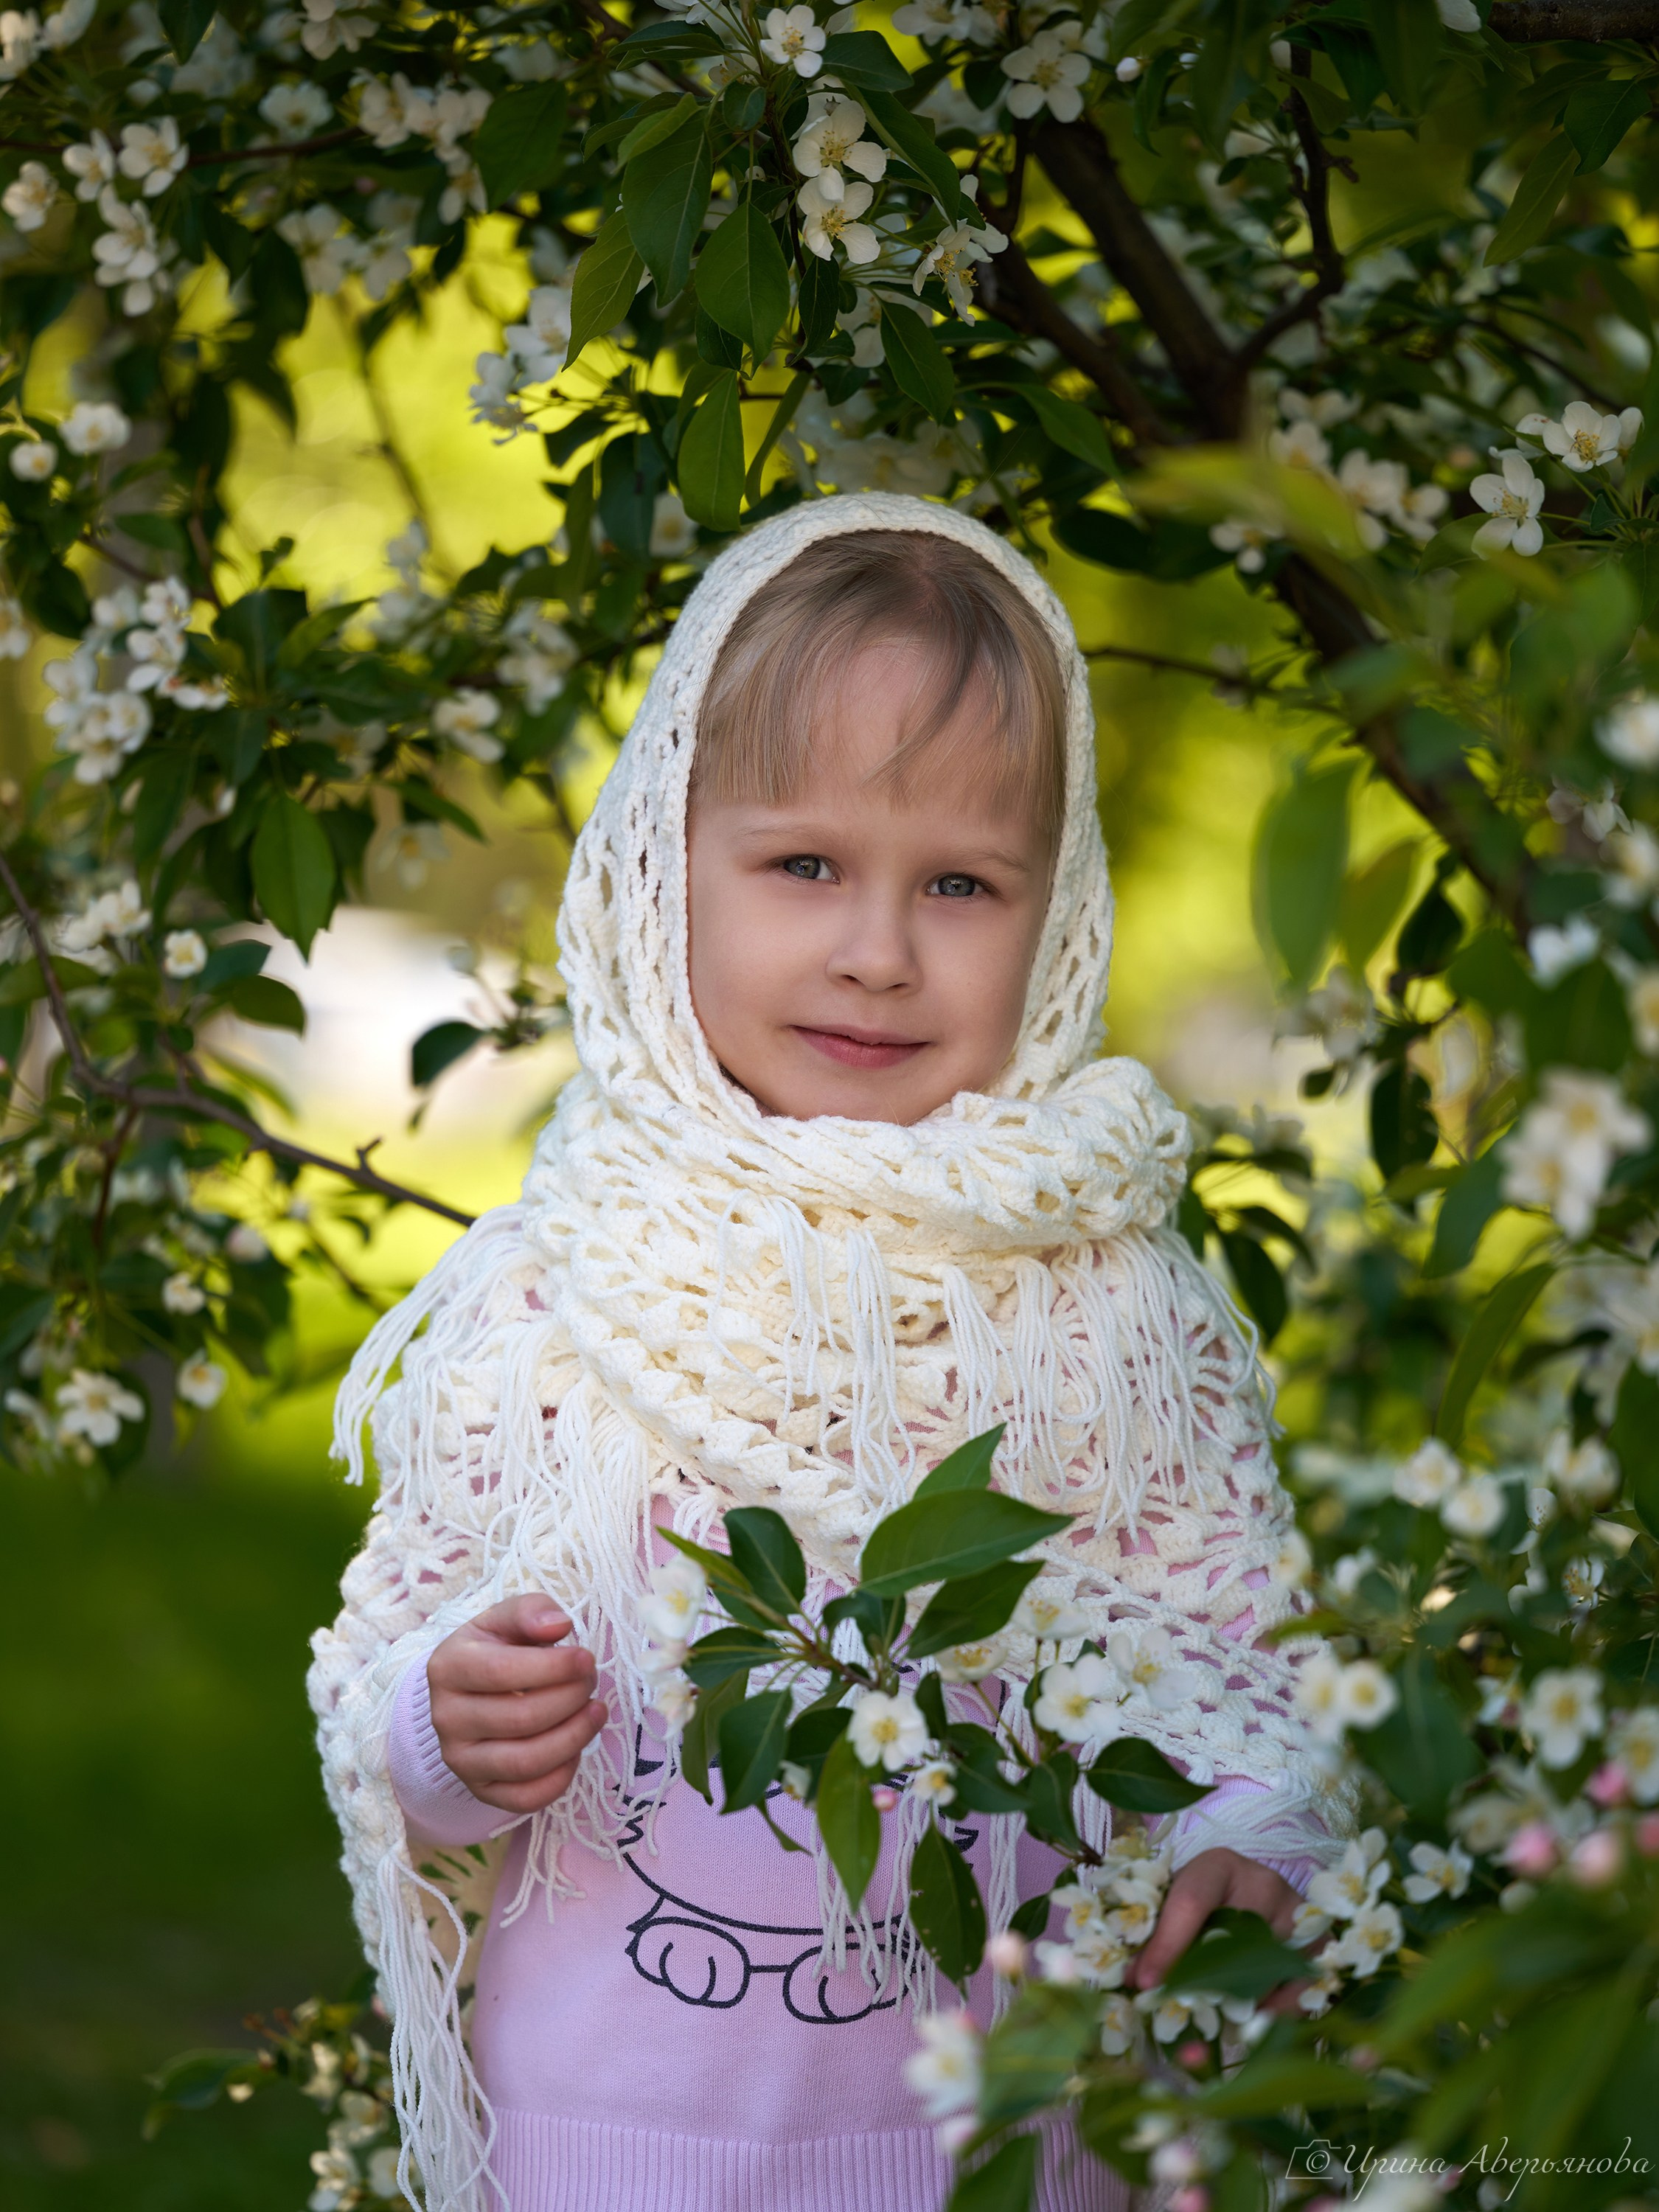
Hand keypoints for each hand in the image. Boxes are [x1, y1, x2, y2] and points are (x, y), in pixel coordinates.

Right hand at [427, 1595, 606, 1814]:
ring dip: (574, 1737)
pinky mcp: (480, 1789)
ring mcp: (460, 1759)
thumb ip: (531, 1611)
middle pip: (520, 1718)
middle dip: (570, 1699)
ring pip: (524, 1762)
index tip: (586, 1658)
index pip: (502, 1672)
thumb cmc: (495, 1649)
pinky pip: (524, 1799)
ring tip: (595, 1712)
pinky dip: (560, 1777)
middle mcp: (445, 1717)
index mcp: (448, 1667)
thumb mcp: (506, 1619)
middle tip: (591, 1682)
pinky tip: (576, 1748)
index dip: (553, 1667)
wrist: (468, 1693)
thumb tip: (558, 1626)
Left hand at [1130, 1847, 1309, 2011]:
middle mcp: (1261, 1882)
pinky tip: (1250, 2018)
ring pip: (1264, 1968)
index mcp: (1218, 1865)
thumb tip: (1136, 1981)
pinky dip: (1273, 2011)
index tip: (1144, 1983)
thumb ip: (1153, 1937)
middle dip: (1200, 1982)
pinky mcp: (1317, 1943)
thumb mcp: (1174, 1907)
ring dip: (1236, 2001)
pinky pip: (1299, 1988)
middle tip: (1178, 2011)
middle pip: (1231, 1939)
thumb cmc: (1203, 1904)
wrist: (1251, 1897)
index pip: (1192, 1901)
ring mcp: (1295, 1912)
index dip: (1167, 1946)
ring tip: (1210, 2017)